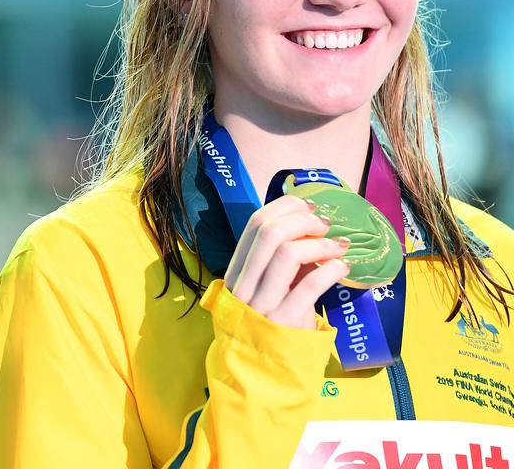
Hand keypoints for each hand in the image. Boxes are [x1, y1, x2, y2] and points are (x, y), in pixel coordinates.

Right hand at [224, 195, 349, 328]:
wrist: (265, 373)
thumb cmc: (273, 325)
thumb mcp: (270, 289)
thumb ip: (282, 262)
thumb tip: (311, 225)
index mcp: (236, 271)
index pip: (254, 225)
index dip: (284, 207)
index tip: (309, 206)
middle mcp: (244, 284)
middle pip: (269, 233)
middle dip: (303, 220)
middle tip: (325, 224)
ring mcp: (262, 304)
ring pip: (287, 253)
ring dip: (319, 243)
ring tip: (339, 246)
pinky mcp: (284, 322)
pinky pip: (309, 285)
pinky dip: (330, 269)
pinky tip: (342, 267)